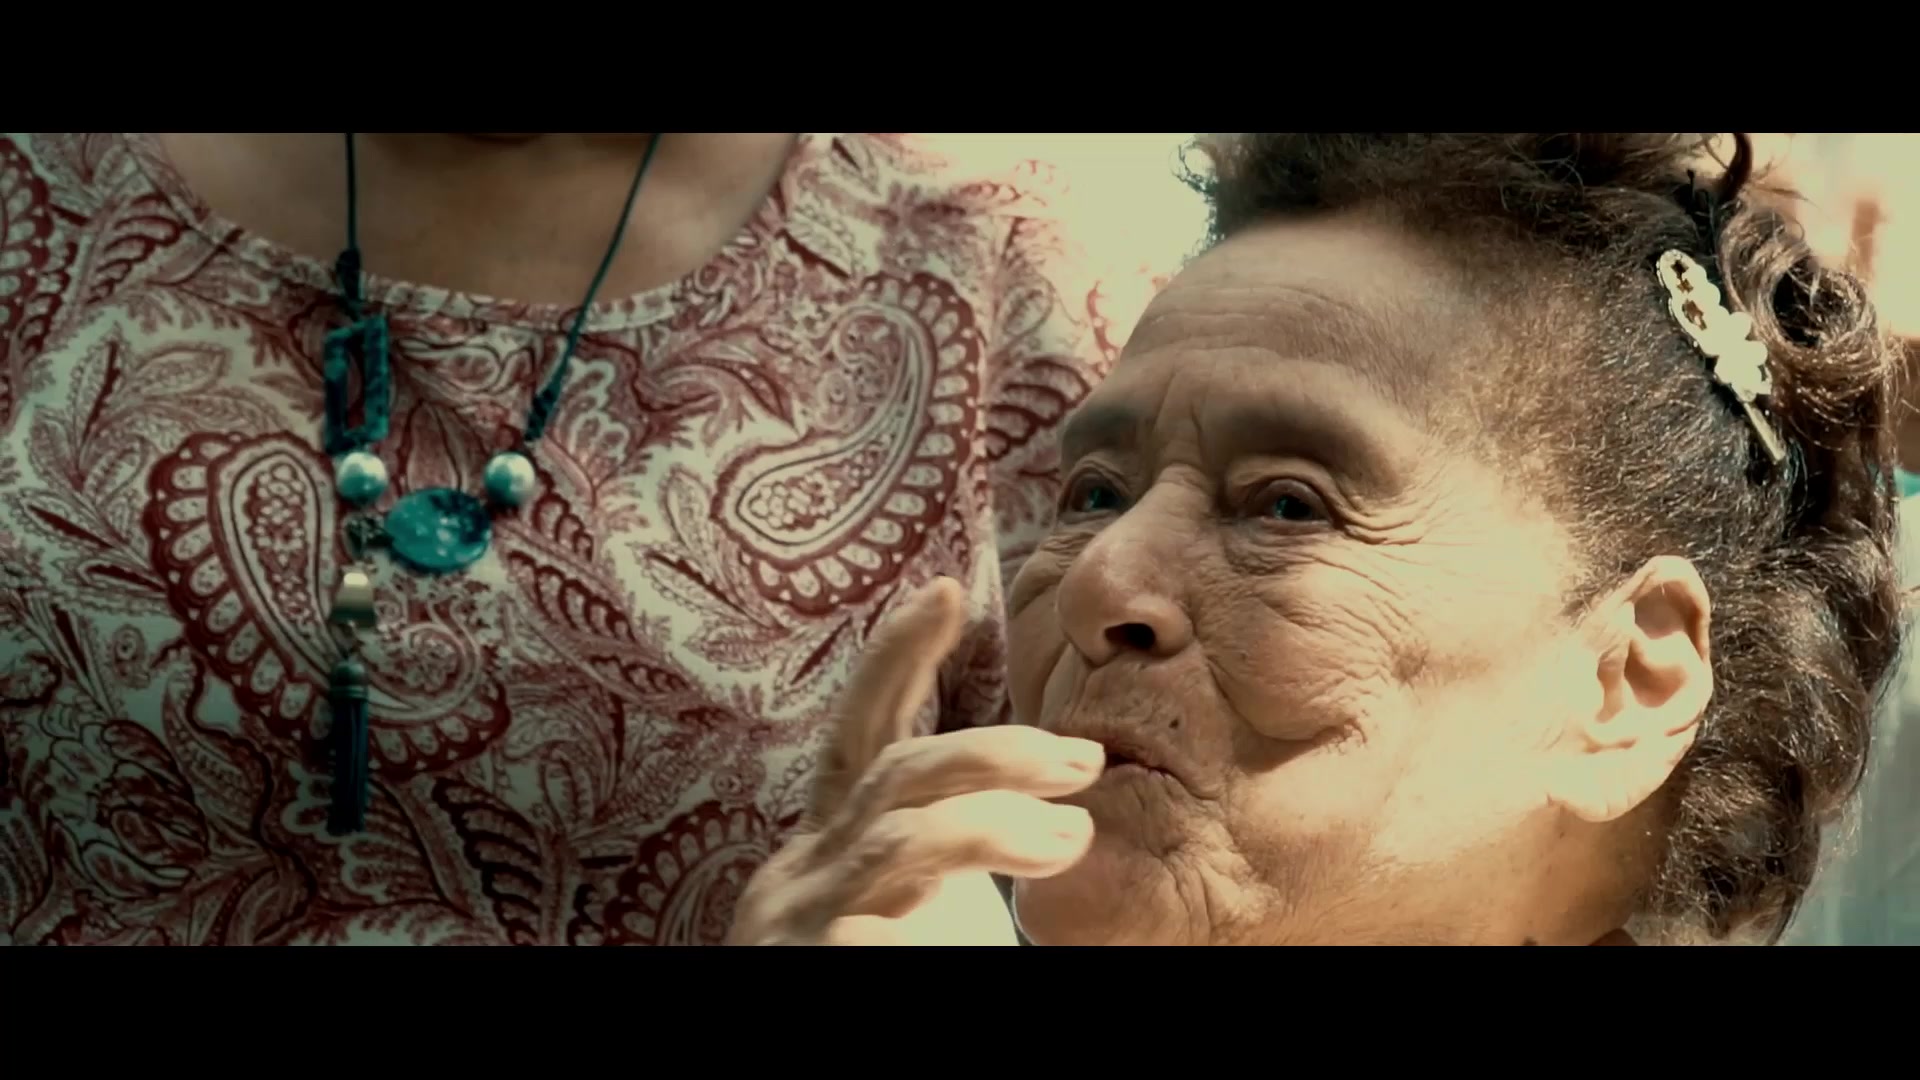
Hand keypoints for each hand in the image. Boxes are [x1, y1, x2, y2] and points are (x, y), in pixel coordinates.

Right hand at [727, 577, 1105, 944]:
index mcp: (824, 850)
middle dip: (993, 751)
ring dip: (993, 825)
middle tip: (1082, 762)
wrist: (758, 1048)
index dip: (896, 658)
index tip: (946, 587)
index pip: (862, 737)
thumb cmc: (853, 967)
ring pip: (899, 845)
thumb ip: (938, 856)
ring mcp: (797, 929)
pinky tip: (980, 936)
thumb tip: (1049, 811)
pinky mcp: (806, 970)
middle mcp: (799, 877)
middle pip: (893, 778)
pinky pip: (867, 939)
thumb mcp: (890, 912)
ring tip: (1070, 834)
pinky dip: (921, 929)